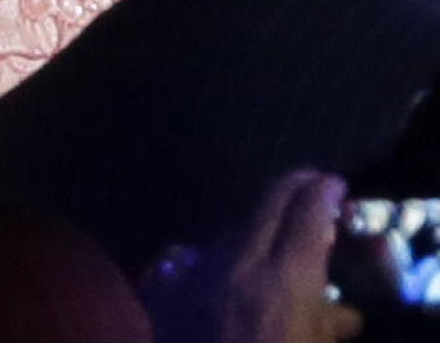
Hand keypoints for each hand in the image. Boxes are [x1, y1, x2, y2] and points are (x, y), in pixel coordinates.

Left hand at [146, 171, 361, 342]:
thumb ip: (324, 328)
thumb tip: (344, 314)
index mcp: (283, 284)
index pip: (307, 215)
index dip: (324, 193)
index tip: (334, 185)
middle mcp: (239, 263)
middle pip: (268, 203)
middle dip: (293, 187)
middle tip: (310, 184)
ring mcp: (198, 272)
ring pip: (233, 228)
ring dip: (256, 224)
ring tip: (273, 233)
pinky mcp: (168, 289)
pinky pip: (197, 256)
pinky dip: (219, 257)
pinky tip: (224, 268)